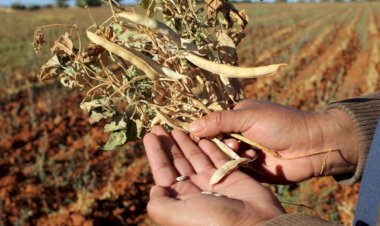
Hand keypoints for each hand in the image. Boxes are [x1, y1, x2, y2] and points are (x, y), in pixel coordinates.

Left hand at [143, 126, 284, 225]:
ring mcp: (213, 182)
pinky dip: (210, 146)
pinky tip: (201, 135)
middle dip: (168, 144)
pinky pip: (217, 157)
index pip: (163, 171)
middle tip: (160, 126)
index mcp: (180, 199)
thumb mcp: (176, 214)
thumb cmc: (213, 221)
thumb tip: (154, 188)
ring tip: (177, 127)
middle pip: (178, 162)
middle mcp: (195, 189)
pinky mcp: (231, 176)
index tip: (149, 135)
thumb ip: (160, 203)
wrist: (253, 225)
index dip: (155, 153)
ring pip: (196, 157)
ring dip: (186, 142)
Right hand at [189, 99, 358, 182]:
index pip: (210, 122)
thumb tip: (190, 126)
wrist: (312, 146)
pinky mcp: (249, 167)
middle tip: (234, 145)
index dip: (203, 129)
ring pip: (222, 155)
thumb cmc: (282, 124)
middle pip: (213, 141)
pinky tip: (252, 161)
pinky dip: (239, 165)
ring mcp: (243, 150)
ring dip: (231, 154)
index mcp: (236, 115)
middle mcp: (237, 132)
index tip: (195, 136)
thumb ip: (220, 121)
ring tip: (247, 153)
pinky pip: (233, 168)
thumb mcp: (249, 117)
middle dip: (219, 144)